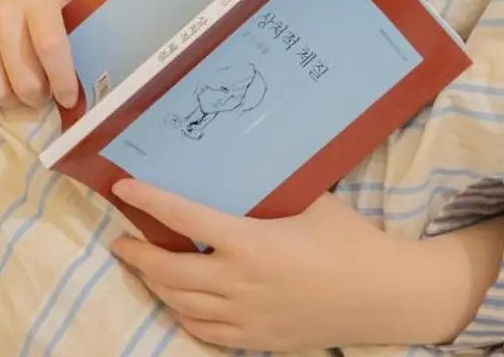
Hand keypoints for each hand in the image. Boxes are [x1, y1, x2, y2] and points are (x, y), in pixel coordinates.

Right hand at [0, 0, 84, 108]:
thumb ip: (84, 17)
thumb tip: (105, 60)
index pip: (51, 49)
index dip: (63, 81)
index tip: (70, 99)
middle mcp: (2, 14)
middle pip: (21, 76)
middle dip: (38, 98)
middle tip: (46, 95)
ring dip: (11, 102)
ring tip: (22, 94)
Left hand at [107, 180, 503, 351]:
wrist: (382, 295)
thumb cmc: (350, 242)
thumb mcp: (310, 202)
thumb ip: (272, 192)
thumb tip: (247, 164)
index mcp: (250, 242)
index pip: (183, 217)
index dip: (148, 201)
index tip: (123, 188)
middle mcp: (239, 283)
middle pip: (168, 270)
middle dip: (137, 255)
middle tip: (122, 241)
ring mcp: (244, 317)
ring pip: (179, 303)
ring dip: (154, 284)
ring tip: (143, 268)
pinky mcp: (255, 340)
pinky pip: (203, 332)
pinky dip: (182, 315)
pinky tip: (179, 303)